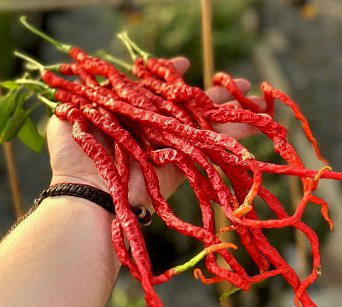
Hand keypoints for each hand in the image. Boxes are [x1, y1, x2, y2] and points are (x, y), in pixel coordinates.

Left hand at [47, 57, 266, 213]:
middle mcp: (154, 126)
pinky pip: (208, 145)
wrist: (89, 194)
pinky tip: (251, 122)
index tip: (182, 64)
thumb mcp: (67, 121)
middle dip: (211, 93)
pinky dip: (230, 136)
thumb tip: (83, 82)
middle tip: (237, 82)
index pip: (155, 90)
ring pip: (202, 122)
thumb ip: (75, 101)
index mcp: (131, 113)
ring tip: (252, 96)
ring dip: (228, 109)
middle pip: (186, 105)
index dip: (169, 76)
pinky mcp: (180, 161)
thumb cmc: (75, 157)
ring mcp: (169, 143)